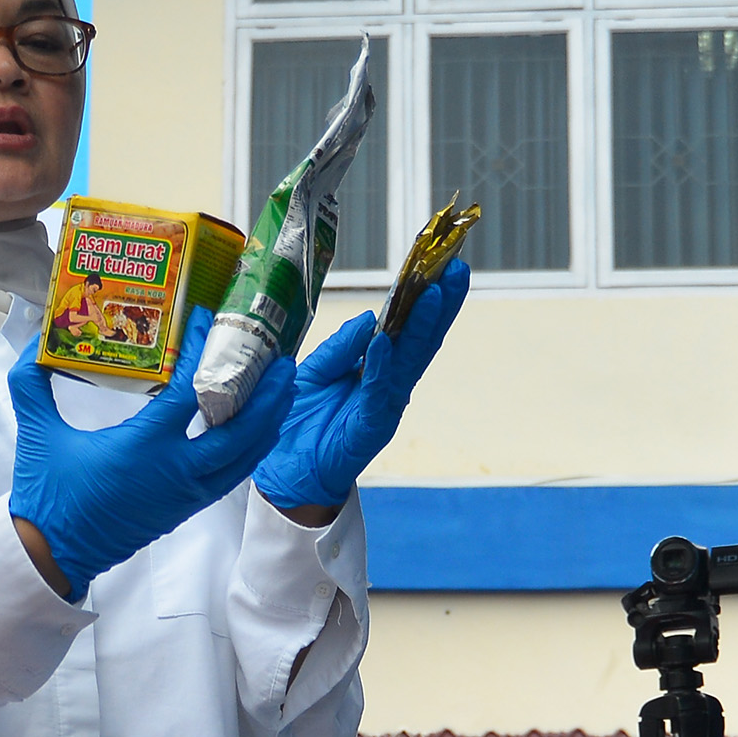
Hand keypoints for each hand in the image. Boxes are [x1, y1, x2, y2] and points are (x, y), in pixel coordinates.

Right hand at [6, 303, 296, 598]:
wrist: (54, 556)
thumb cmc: (47, 497)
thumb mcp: (35, 433)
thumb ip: (31, 381)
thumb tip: (36, 340)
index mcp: (142, 448)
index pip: (187, 392)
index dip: (200, 352)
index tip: (205, 319)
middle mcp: (175, 471)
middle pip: (240, 429)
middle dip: (268, 394)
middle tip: (281, 359)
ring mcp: (186, 493)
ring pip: (245, 456)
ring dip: (269, 421)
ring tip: (284, 389)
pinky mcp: (187, 508)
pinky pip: (233, 475)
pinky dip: (252, 449)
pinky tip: (260, 428)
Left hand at [256, 261, 467, 516]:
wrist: (281, 474)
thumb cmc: (298, 422)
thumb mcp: (313, 371)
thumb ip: (341, 347)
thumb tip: (372, 318)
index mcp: (376, 367)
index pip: (405, 326)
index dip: (421, 295)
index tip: (439, 262)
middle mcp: (388, 384)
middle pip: (421, 338)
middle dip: (440, 303)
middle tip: (456, 267)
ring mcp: (383, 406)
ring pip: (410, 360)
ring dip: (423, 326)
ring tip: (435, 292)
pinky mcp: (370, 429)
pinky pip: (377, 391)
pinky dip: (381, 365)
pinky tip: (385, 340)